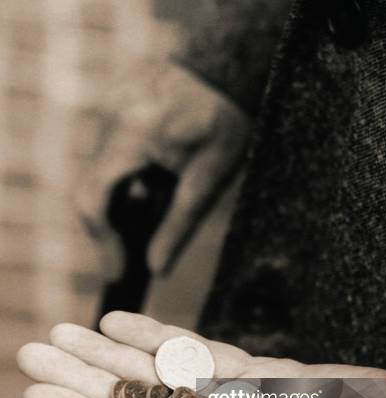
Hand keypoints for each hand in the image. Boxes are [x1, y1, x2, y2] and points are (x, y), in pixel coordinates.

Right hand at [78, 60, 249, 276]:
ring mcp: (106, 106)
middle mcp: (110, 117)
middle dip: (109, 227)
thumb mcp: (208, 180)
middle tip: (128, 256)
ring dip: (116, 202)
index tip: (118, 272)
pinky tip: (147, 185)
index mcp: (132, 134)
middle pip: (90, 188)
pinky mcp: (111, 103)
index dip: (102, 242)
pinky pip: (105, 153)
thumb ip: (178, 227)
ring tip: (149, 213)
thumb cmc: (225, 123)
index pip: (94, 199)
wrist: (226, 69)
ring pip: (96, 172)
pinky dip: (119, 179)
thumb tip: (156, 271)